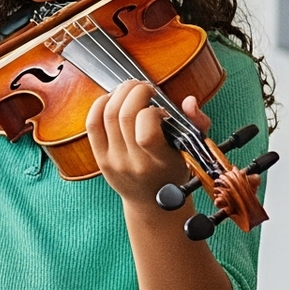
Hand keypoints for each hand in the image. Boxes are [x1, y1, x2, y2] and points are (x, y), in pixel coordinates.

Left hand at [85, 81, 205, 215]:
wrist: (150, 202)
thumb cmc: (174, 171)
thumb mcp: (191, 150)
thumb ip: (196, 123)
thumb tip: (189, 101)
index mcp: (159, 162)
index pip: (146, 133)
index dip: (151, 112)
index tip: (161, 109)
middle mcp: (133, 162)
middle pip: (124, 116)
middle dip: (134, 92)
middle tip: (144, 87)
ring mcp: (113, 161)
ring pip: (107, 116)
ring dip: (118, 94)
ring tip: (130, 89)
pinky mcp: (100, 158)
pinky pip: (92, 125)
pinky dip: (99, 105)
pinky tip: (112, 98)